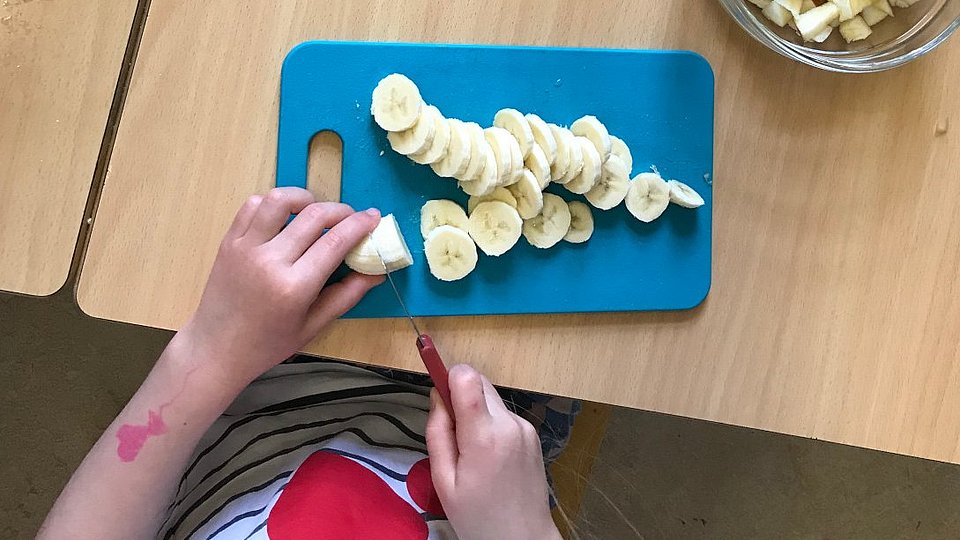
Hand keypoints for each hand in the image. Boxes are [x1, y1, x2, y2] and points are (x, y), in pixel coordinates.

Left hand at [181, 187, 383, 389]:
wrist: (216, 349)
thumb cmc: (268, 344)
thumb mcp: (313, 327)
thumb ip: (346, 296)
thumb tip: (377, 272)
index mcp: (294, 287)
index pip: (335, 241)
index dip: (360, 224)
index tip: (374, 216)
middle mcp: (270, 261)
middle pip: (314, 215)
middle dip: (341, 210)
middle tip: (352, 218)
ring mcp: (246, 247)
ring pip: (280, 200)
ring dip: (305, 198)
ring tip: (316, 211)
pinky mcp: (229, 241)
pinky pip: (253, 206)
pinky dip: (274, 203)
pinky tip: (285, 217)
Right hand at [426, 364, 561, 539]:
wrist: (523, 538)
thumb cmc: (478, 517)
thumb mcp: (443, 481)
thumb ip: (438, 433)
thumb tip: (436, 396)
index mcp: (484, 436)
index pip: (467, 377)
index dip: (448, 376)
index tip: (438, 393)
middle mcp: (509, 424)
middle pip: (479, 382)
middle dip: (460, 395)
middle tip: (451, 432)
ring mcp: (525, 428)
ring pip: (491, 397)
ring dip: (476, 410)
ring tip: (470, 450)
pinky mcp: (533, 433)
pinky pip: (504, 414)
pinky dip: (491, 423)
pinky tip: (488, 455)